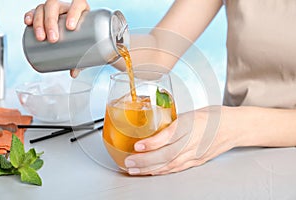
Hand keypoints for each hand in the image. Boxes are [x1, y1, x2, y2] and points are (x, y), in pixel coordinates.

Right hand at [24, 0, 88, 76]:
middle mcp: (66, 7)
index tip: (71, 27)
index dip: (74, 13)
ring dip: (40, 22)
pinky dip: (30, 15)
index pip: (78, 4)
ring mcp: (54, 9)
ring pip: (44, 8)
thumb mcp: (85, 47)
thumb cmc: (84, 40)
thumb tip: (74, 73)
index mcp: (82, 10)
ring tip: (41, 37)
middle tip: (53, 39)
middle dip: (52, 22)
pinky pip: (34, 10)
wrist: (77, 34)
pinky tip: (27, 22)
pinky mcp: (43, 14)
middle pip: (57, 6)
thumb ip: (83, 60)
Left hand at [124, 106, 238, 174]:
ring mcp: (196, 154)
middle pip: (167, 155)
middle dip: (145, 161)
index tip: (137, 145)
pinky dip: (163, 171)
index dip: (152, 143)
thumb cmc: (213, 116)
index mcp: (192, 124)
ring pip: (170, 165)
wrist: (235, 127)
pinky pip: (178, 168)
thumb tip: (153, 128)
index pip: (169, 135)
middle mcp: (194, 141)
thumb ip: (173, 121)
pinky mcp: (198, 161)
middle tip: (129, 162)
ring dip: (150, 169)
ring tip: (134, 170)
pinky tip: (151, 172)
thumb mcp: (192, 112)